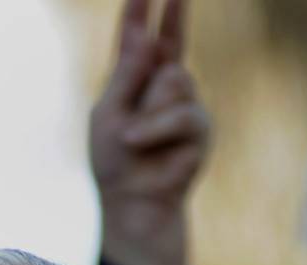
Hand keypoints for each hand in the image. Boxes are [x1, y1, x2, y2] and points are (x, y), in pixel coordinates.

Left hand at [90, 0, 208, 264]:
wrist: (133, 202)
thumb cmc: (114, 162)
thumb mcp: (107, 112)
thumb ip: (126, 75)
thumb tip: (147, 38)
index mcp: (135, 79)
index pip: (139, 37)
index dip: (141, 11)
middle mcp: (163, 87)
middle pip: (169, 42)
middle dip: (175, 16)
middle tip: (174, 0)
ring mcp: (185, 105)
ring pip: (176, 78)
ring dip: (149, 109)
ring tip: (132, 137)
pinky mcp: (199, 129)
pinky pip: (183, 112)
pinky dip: (156, 128)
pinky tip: (139, 142)